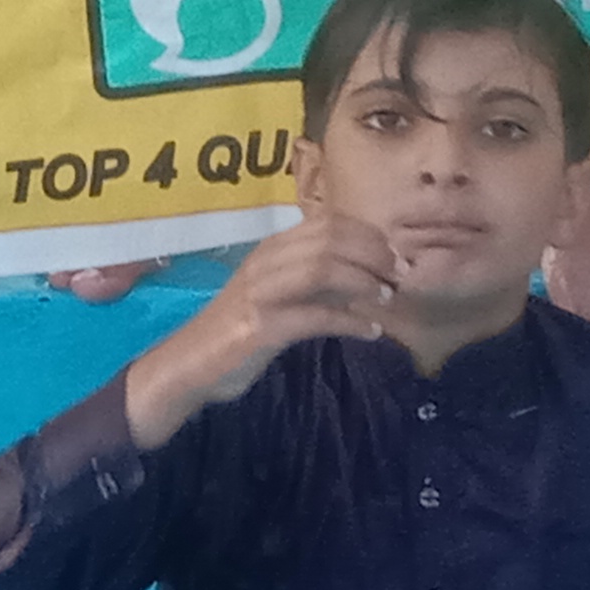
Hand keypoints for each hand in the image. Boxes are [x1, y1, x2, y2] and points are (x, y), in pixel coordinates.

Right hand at [118, 210, 398, 448]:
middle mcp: (266, 261)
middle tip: (400, 276)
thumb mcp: (281, 296)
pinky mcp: (261, 327)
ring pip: (322, 268)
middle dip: (373, 254)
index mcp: (272, 248)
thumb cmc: (240, 331)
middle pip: (330, 239)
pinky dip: (350, 322)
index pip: (328, 223)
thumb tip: (368, 277)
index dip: (368, 235)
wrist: (190, 366)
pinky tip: (372, 332)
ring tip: (388, 299)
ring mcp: (261, 292)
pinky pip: (315, 317)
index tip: (396, 256)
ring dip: (364, 282)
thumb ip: (316, 283)